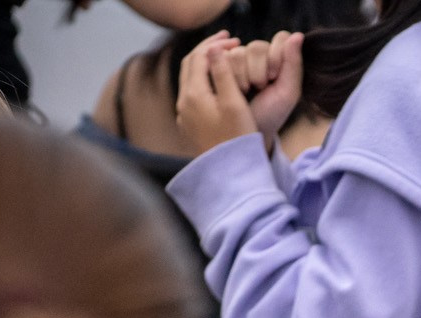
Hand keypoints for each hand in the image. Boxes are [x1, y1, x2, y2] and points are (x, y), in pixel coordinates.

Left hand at [176, 32, 257, 156]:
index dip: (215, 44)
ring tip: (224, 59)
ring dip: (205, 66)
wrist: (229, 175)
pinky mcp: (190, 127)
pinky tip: (217, 84)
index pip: (198, 57)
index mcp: (193, 95)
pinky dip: (204, 82)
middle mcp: (183, 103)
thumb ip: (222, 74)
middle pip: (190, 66)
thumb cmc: (237, 140)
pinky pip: (193, 95)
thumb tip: (214, 49)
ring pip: (190, 80)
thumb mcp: (234, 104)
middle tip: (228, 42)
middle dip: (208, 50)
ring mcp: (185, 116)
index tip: (233, 40)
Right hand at [228, 30, 305, 142]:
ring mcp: (240, 58)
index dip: (276, 56)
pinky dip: (230, 75)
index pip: (280, 39)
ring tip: (247, 91)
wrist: (248, 130)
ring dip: (243, 75)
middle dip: (259, 70)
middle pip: (257, 46)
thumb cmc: (272, 113)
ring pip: (238, 52)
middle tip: (261, 88)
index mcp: (280, 58)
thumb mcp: (288, 92)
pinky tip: (236, 88)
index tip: (274, 77)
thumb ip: (293, 64)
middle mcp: (260, 55)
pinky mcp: (221, 64)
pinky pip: (223, 58)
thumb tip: (298, 34)